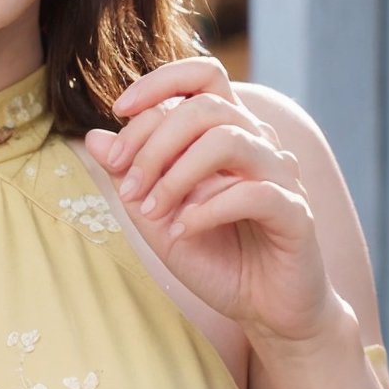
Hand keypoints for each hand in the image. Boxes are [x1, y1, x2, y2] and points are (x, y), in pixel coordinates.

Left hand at [84, 58, 337, 347]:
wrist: (263, 309)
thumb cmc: (214, 255)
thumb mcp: (157, 216)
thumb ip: (130, 176)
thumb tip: (93, 137)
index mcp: (228, 130)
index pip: (197, 79)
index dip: (153, 90)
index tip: (115, 122)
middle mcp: (258, 142)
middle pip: (207, 106)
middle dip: (154, 142)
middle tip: (127, 189)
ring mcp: (281, 175)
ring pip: (229, 139)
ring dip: (177, 174)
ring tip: (152, 211)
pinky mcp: (296, 213)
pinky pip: (254, 193)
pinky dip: (208, 210)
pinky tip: (184, 231)